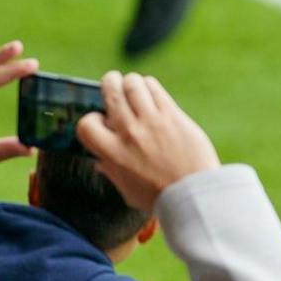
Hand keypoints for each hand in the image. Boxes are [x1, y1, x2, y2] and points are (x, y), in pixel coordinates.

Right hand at [76, 72, 217, 211]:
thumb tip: (99, 161)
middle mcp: (129, 133)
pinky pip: (155, 89)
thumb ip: (111, 172)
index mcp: (112, 154)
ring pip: (133, 84)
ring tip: (134, 88)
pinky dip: (149, 86)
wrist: (194, 195)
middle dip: (110, 84)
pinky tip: (151, 93)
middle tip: (113, 85)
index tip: (101, 122)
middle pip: (111, 92)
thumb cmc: (160, 198)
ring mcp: (152, 122)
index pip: (86, 124)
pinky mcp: (173, 116)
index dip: (92, 120)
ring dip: (130, 83)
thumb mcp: (127, 191)